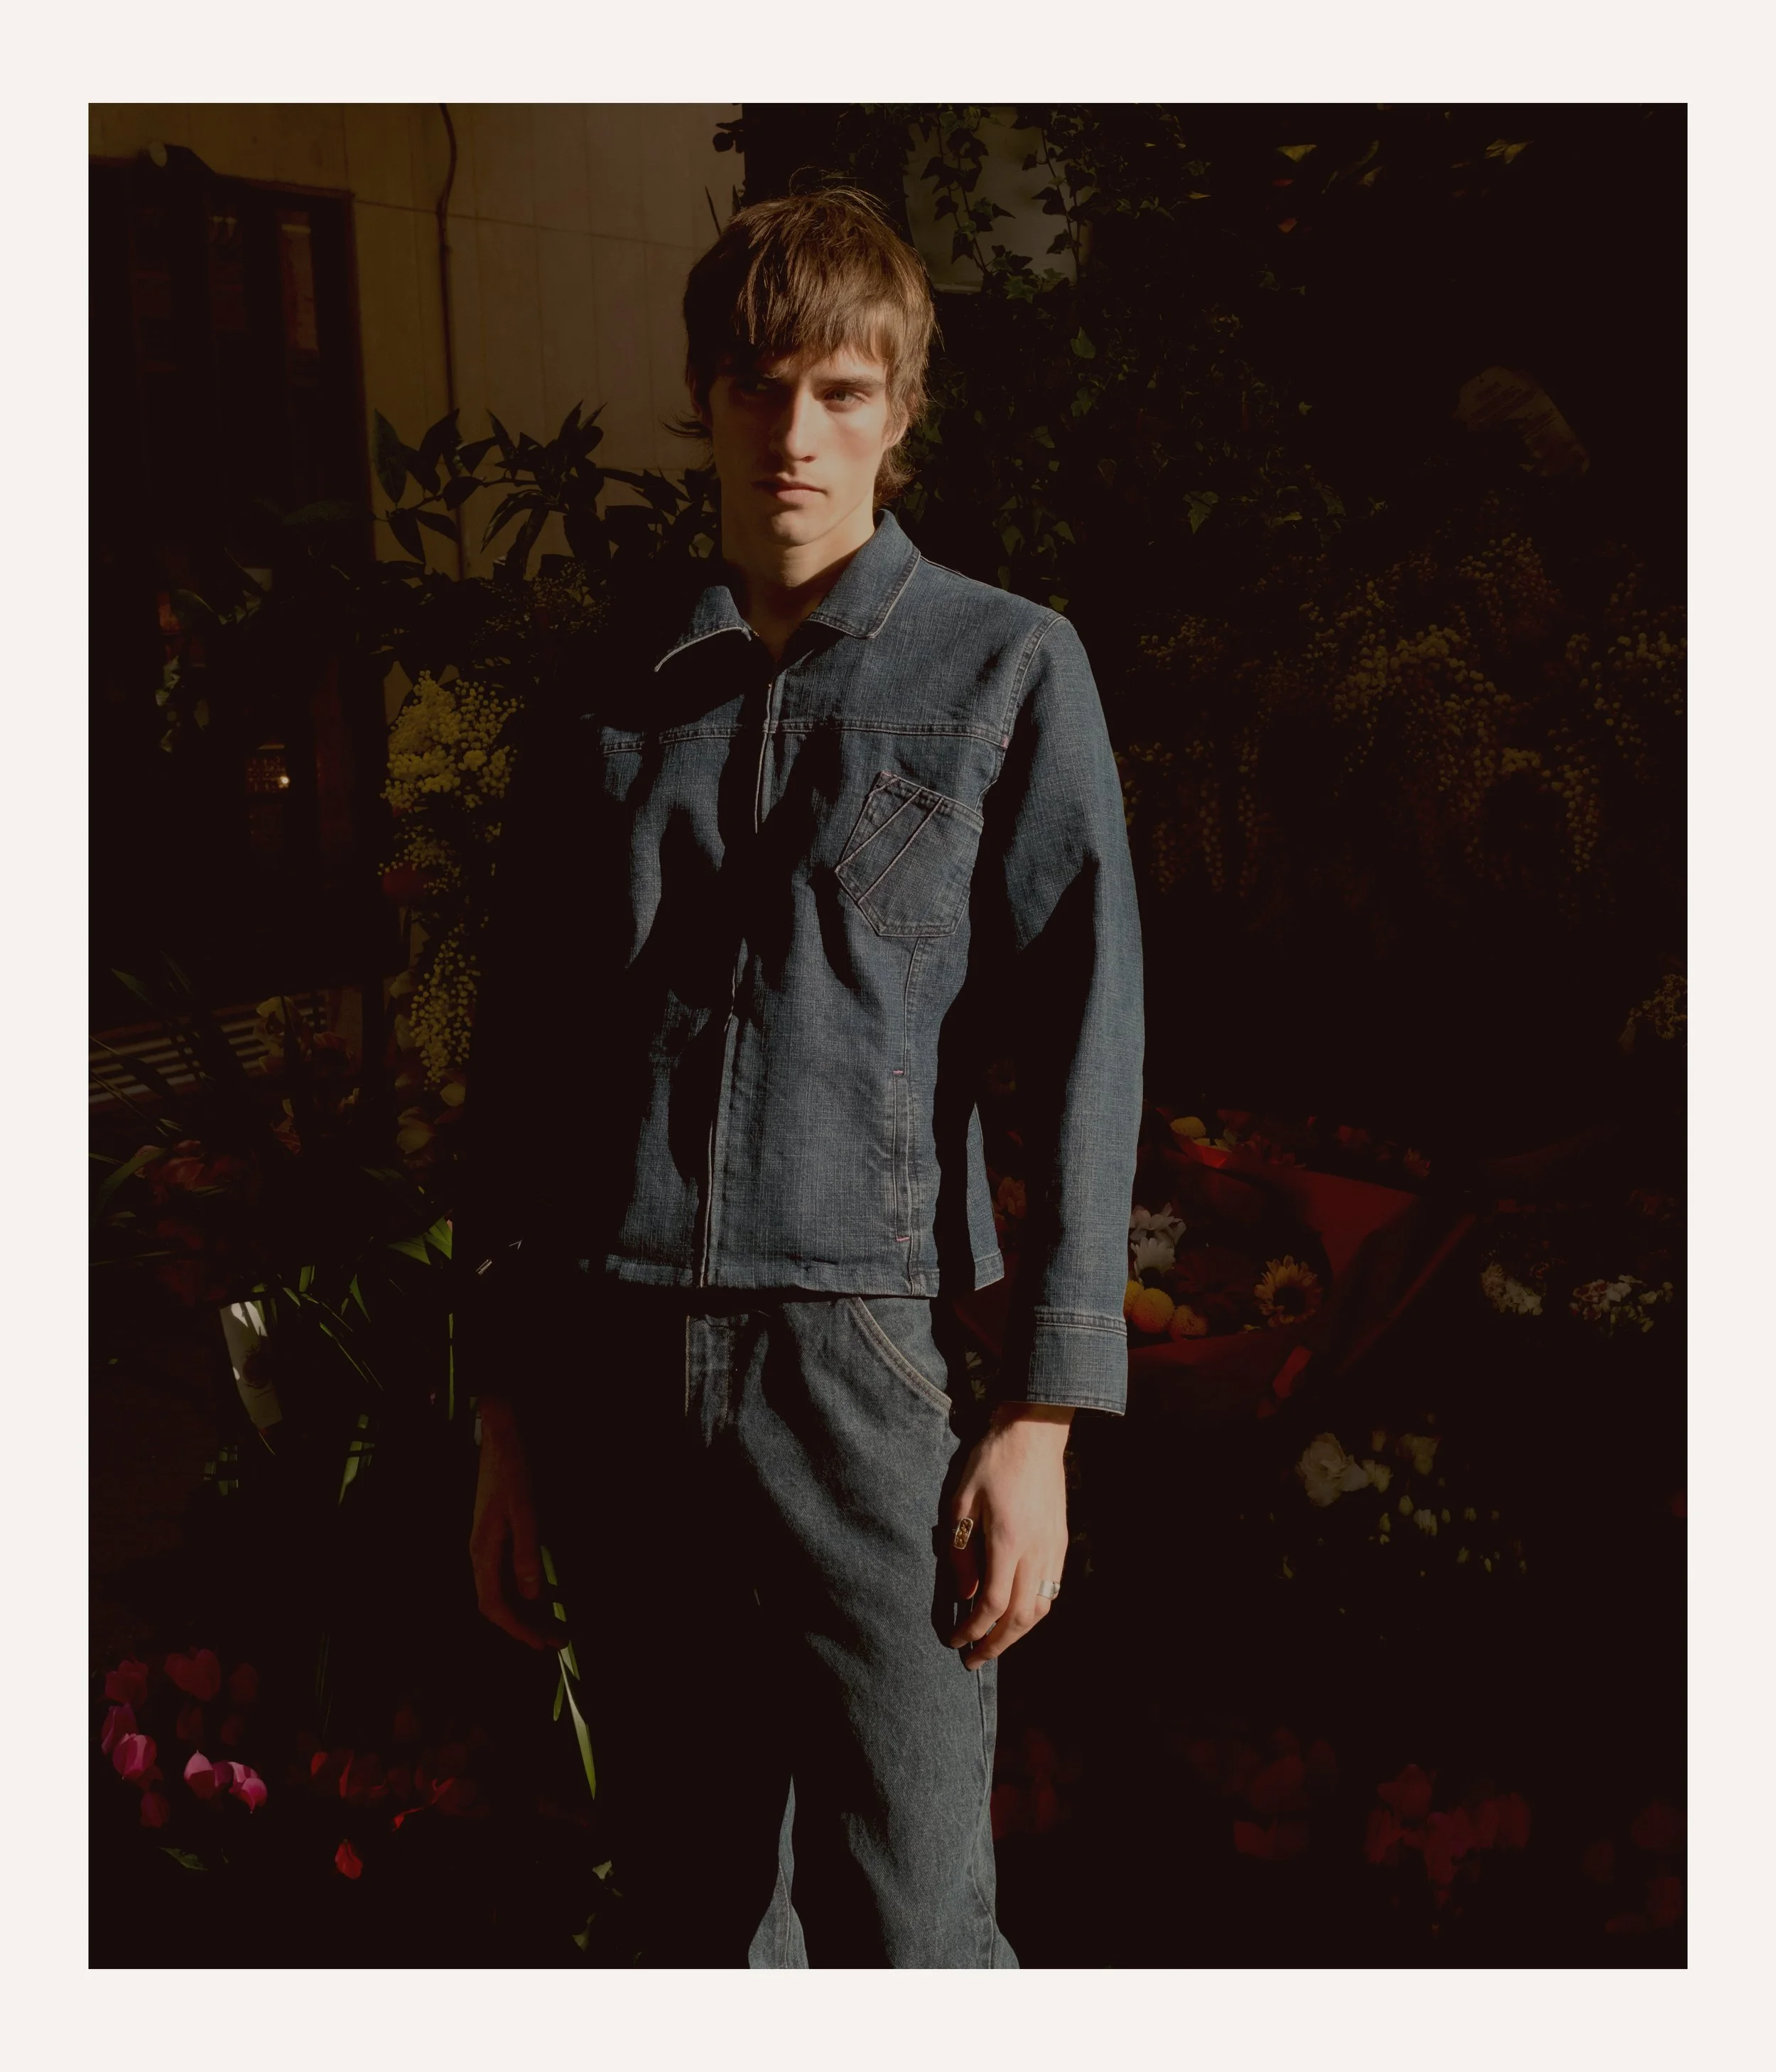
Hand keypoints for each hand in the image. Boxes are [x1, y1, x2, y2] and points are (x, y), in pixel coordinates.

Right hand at [469, 1397, 566, 1652]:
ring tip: (558, 1626)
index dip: (517, 1628)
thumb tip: (531, 1593)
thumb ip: (526, 1552)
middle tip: (558, 1641)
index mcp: (483, 1552)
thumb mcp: (525, 1510)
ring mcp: (488, 1547)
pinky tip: (548, 1596)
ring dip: (530, 1611)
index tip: (540, 1645)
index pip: (495, 1606)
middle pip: (500, 1604)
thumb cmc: (512, 1471)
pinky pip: (509, 1575)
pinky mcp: (497, 1538)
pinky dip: (528, 1590)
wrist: (500, 1437)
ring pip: (505, 1592)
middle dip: (527, 1626)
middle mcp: (481, 1555)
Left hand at [946, 1402, 1072, 1668]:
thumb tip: (964, 1592)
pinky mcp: (1060, 1540)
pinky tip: (1016, 1612)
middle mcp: (1035, 1551)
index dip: (973, 1629)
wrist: (1034, 1433)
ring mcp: (1052, 1547)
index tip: (954, 1640)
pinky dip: (1033, 1610)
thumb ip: (960, 1550)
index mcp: (1008, 1542)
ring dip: (1017, 1633)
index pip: (992, 1603)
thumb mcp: (961, 1500)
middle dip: (995, 1644)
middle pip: (1020, 1617)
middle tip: (973, 1659)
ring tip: (995, 1643)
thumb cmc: (992, 1461)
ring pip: (1040, 1607)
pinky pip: (1050, 1588)